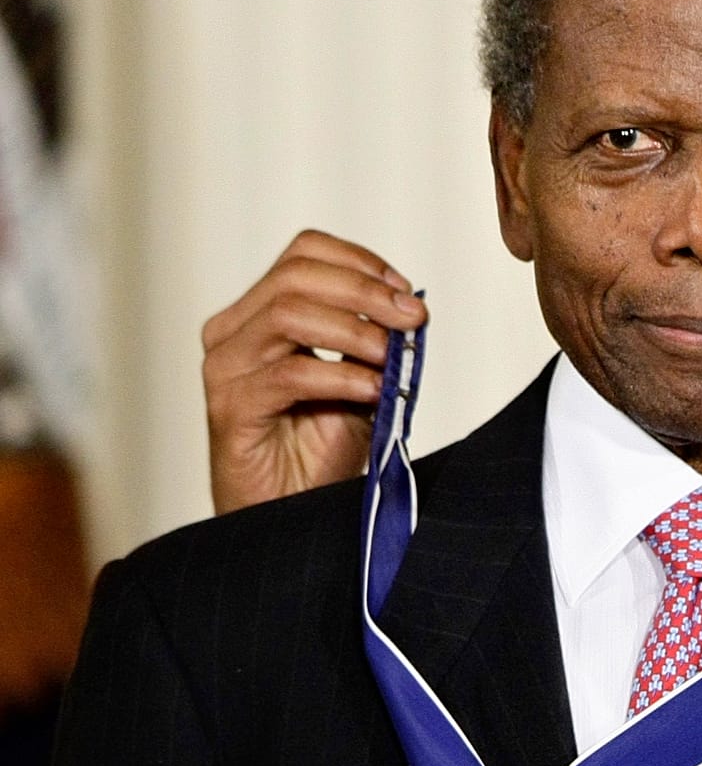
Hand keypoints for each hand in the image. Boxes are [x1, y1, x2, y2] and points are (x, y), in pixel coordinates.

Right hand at [202, 230, 427, 514]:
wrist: (293, 512)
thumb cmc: (320, 449)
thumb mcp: (360, 380)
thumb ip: (376, 340)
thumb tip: (411, 307)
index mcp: (260, 313)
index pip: (305, 253)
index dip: (361, 263)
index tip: (406, 291)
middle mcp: (233, 332)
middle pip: (297, 275)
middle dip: (366, 292)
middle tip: (412, 319)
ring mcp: (226, 368)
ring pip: (289, 314)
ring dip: (355, 331)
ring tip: (392, 356)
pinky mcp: (230, 408)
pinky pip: (290, 374)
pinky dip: (341, 377)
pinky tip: (373, 390)